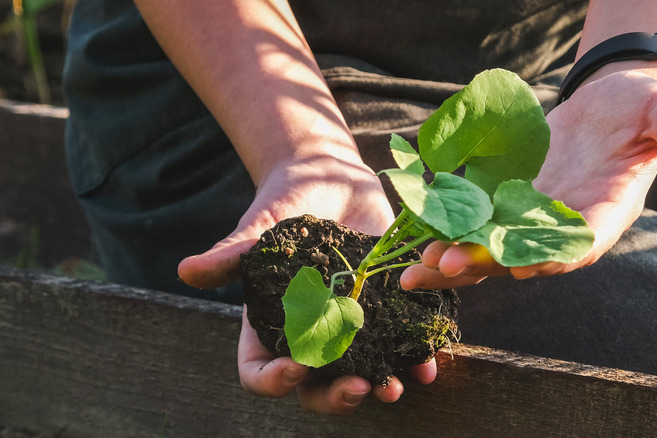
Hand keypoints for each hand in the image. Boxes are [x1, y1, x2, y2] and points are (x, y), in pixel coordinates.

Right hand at [178, 151, 436, 412]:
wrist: (331, 178)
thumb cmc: (285, 204)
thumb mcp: (260, 227)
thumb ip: (231, 253)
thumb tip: (187, 270)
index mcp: (271, 326)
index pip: (260, 372)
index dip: (274, 380)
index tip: (297, 367)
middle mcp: (312, 337)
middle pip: (315, 387)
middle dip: (335, 396)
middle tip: (358, 388)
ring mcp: (352, 327)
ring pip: (362, 375)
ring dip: (380, 386)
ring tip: (396, 385)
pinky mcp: (387, 310)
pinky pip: (399, 345)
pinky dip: (413, 357)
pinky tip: (427, 359)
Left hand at [401, 63, 656, 288]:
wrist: (606, 107)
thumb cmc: (638, 109)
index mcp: (606, 212)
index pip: (583, 241)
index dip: (556, 255)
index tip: (527, 265)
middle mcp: (564, 226)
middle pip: (523, 254)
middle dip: (485, 261)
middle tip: (446, 264)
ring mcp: (531, 220)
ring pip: (490, 251)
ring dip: (454, 262)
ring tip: (414, 273)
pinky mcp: (506, 206)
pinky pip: (473, 227)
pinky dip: (444, 236)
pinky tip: (412, 247)